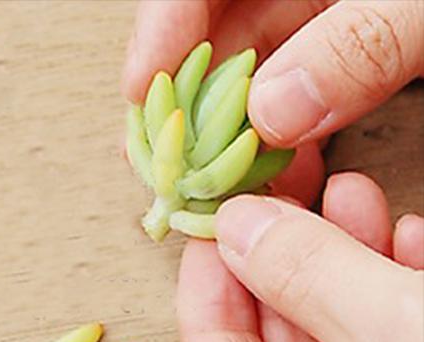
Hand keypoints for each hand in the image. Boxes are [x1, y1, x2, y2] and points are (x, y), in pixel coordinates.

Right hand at [122, 0, 423, 205]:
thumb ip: (359, 40)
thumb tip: (277, 109)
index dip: (162, 30)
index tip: (140, 86)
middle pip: (222, 32)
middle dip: (194, 94)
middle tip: (171, 147)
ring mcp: (325, 16)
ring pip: (258, 69)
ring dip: (239, 124)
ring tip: (221, 169)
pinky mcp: (348, 48)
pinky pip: (299, 89)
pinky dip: (287, 129)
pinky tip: (281, 160)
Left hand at [177, 172, 423, 341]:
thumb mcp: (401, 332)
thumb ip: (315, 280)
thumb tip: (241, 225)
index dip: (208, 285)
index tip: (214, 221)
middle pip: (280, 330)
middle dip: (281, 249)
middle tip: (277, 193)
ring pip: (338, 320)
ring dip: (341, 250)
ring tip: (346, 193)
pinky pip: (394, 327)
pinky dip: (394, 275)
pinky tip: (402, 234)